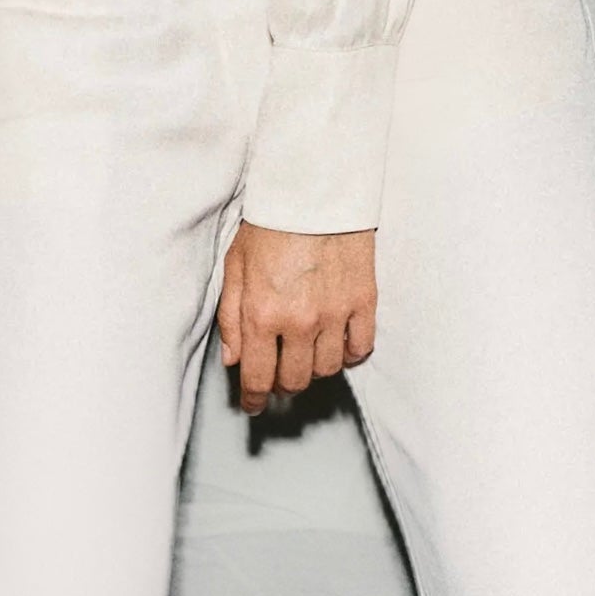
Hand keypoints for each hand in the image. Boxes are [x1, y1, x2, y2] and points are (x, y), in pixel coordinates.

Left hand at [218, 223, 376, 415]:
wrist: (314, 190)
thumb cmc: (270, 224)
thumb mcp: (234, 267)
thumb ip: (231, 318)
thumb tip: (234, 360)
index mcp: (262, 315)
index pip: (259, 378)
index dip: (254, 399)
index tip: (253, 405)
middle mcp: (299, 322)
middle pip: (295, 380)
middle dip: (282, 384)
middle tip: (278, 373)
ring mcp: (335, 314)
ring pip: (327, 369)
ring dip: (314, 369)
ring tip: (306, 353)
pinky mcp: (363, 301)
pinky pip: (360, 348)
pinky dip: (348, 353)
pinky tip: (337, 343)